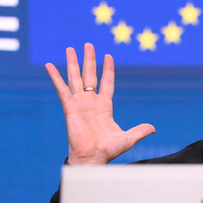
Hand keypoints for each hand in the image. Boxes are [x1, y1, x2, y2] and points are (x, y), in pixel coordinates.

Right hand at [45, 43, 154, 164]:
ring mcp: (79, 103)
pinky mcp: (69, 107)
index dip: (108, 70)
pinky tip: (49, 65)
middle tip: (88, 44)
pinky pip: (61, 89)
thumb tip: (153, 128)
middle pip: (89, 76)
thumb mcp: (128, 138)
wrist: (93, 158)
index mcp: (104, 107)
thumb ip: (140, 131)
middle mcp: (91, 102)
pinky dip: (55, 77)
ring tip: (70, 48)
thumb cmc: (107, 151)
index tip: (108, 56)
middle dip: (89, 60)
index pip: (106, 83)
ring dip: (72, 63)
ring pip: (75, 78)